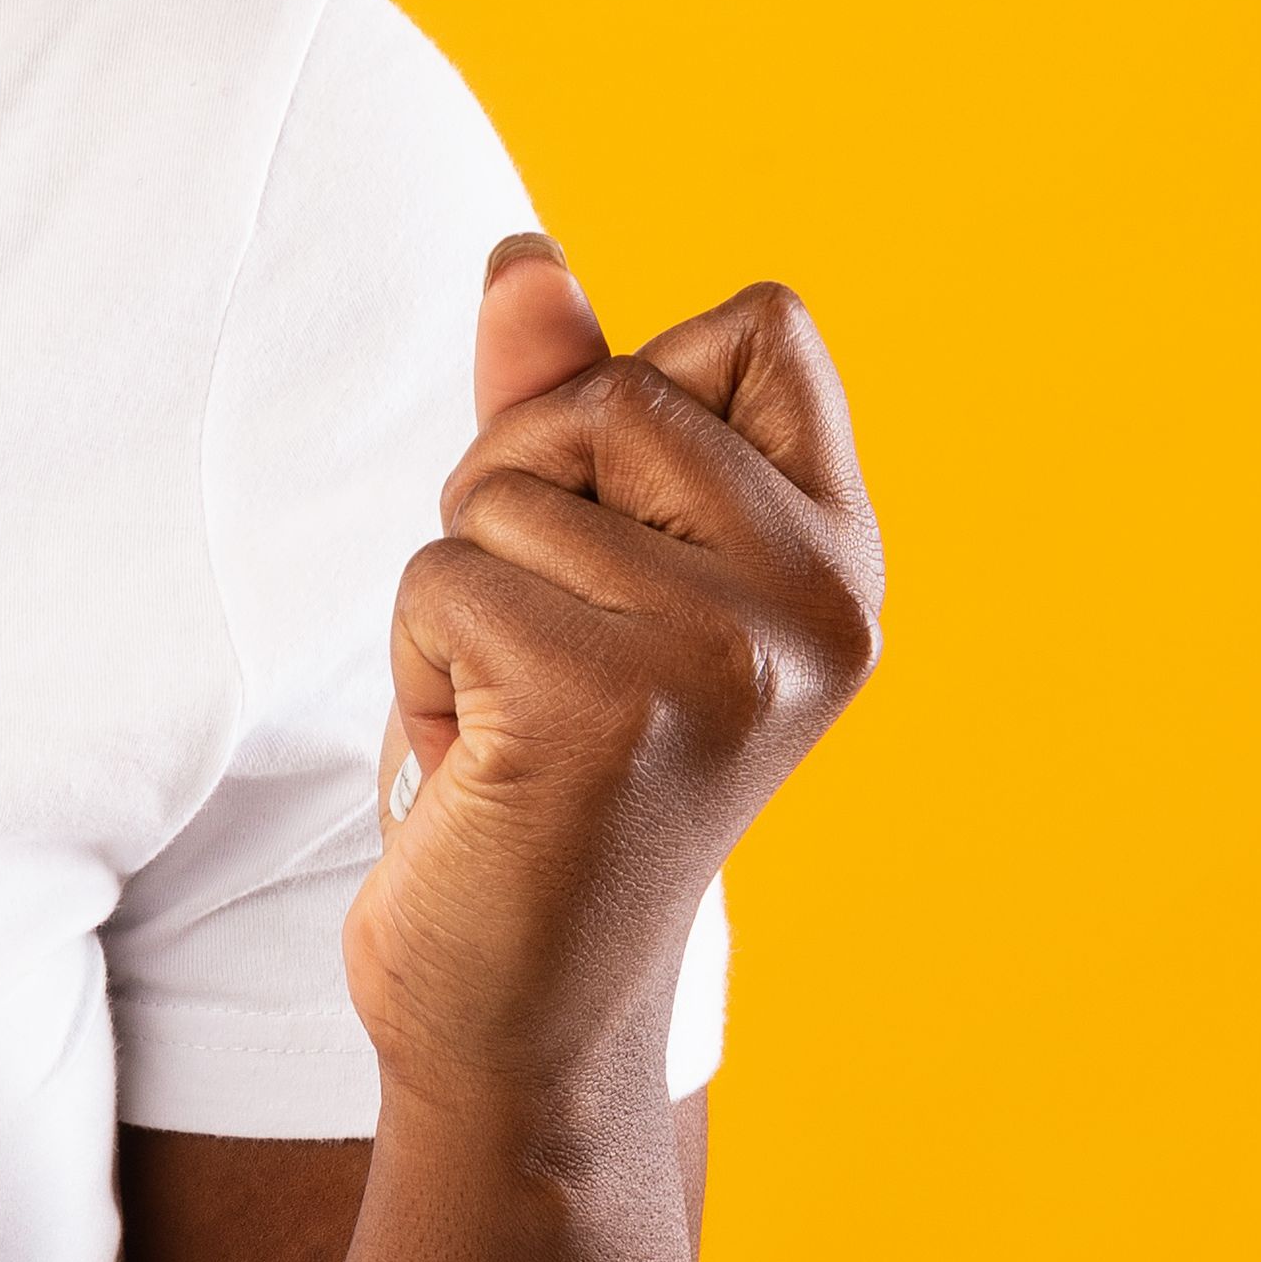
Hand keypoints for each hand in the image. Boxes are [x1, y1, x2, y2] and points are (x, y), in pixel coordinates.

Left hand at [346, 237, 881, 1110]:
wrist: (521, 1008)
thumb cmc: (542, 767)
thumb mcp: (570, 563)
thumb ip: (560, 407)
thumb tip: (523, 253)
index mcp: (840, 555)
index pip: (768, 320)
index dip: (636, 393)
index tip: (622, 538)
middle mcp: (817, 601)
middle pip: (606, 385)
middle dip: (512, 494)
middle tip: (538, 645)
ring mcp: (725, 652)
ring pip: (498, 492)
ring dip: (456, 598)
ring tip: (513, 718)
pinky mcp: (608, 702)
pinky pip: (437, 578)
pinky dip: (420, 668)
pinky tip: (482, 765)